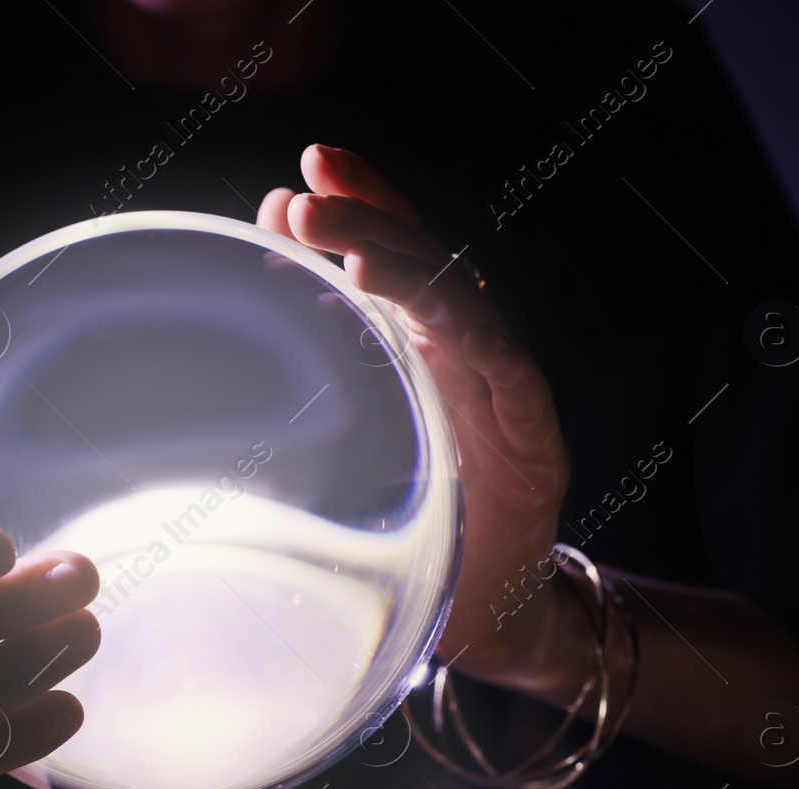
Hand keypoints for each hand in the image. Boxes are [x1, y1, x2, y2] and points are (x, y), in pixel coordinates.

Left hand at [257, 145, 584, 696]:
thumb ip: (322, 367)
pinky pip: (506, 368)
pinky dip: (467, 331)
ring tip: (350, 247)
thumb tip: (265, 291)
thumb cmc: (413, 521)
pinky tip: (423, 307)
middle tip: (308, 196)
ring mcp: (501, 389)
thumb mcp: (354, 438)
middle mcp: (463, 354)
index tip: (303, 172)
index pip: (394, 250)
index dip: (360, 201)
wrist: (486, 606)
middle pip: (425, 261)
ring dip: (407, 266)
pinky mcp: (533, 436)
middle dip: (369, 217)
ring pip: (462, 303)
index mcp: (420, 344)